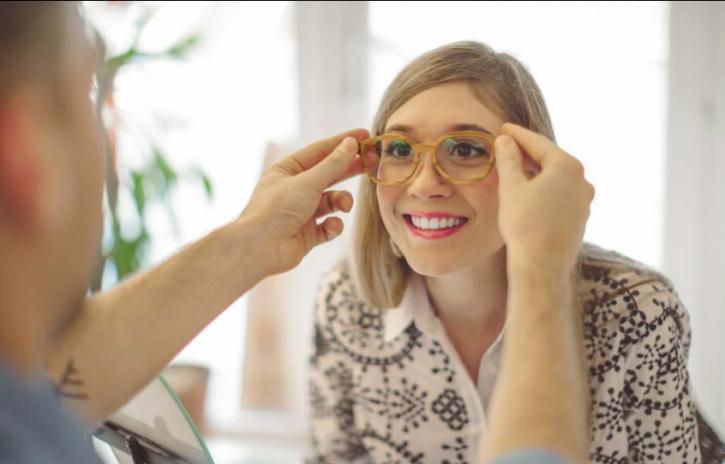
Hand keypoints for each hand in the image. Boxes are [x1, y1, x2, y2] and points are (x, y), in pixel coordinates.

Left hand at [241, 129, 368, 275]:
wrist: (259, 248)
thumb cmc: (276, 209)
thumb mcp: (308, 182)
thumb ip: (333, 165)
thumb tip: (351, 143)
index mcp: (287, 170)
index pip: (320, 151)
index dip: (343, 142)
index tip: (365, 135)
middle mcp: (294, 189)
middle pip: (329, 174)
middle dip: (349, 170)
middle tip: (373, 163)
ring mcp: (301, 212)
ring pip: (331, 202)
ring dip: (341, 202)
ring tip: (345, 205)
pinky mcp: (307, 234)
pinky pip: (328, 226)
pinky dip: (332, 226)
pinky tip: (329, 227)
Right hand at [495, 123, 594, 274]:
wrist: (541, 266)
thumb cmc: (525, 225)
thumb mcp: (511, 187)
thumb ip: (508, 159)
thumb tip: (505, 140)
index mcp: (567, 166)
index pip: (538, 143)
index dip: (517, 135)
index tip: (503, 129)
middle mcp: (582, 181)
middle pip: (550, 159)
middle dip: (527, 152)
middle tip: (507, 146)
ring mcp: (584, 201)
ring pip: (555, 179)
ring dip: (535, 172)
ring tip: (515, 170)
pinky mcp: (579, 218)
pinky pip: (559, 195)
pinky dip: (543, 190)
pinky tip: (528, 195)